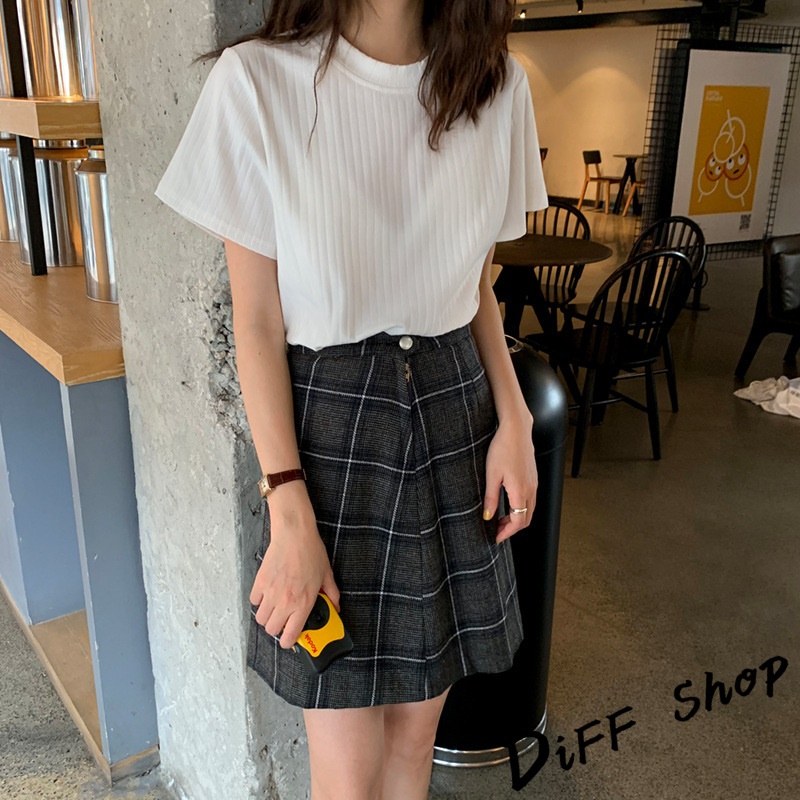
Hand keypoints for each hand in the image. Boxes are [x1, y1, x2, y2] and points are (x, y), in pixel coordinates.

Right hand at [249, 491, 340, 649]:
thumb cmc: (311, 552)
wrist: (294, 534)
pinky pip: (254, 602)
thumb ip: (332, 594)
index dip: (289, 642)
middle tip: (284, 620)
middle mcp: (285, 602)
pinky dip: (259, 601)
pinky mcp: (260, 583)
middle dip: (277, 628)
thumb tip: (337, 607)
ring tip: (275, 607)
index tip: (290, 638)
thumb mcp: (327, 574)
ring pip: (261, 619)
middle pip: (272, 630)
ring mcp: (270, 593)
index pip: (290, 635)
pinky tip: (267, 594)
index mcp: (303, 603)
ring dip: (267, 616)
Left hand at [482, 413, 537, 542]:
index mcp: (520, 492)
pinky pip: (530, 499)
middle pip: (526, 519)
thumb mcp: (492, 475)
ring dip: (517, 518)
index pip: (518, 522)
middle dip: (512, 528)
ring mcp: (534, 483)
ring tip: (501, 519)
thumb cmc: (503, 448)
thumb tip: (488, 516)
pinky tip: (509, 504)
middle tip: (496, 530)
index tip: (495, 537)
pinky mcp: (533, 477)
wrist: (516, 429)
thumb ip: (491, 498)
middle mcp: (531, 490)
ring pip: (529, 510)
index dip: (506, 533)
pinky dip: (521, 508)